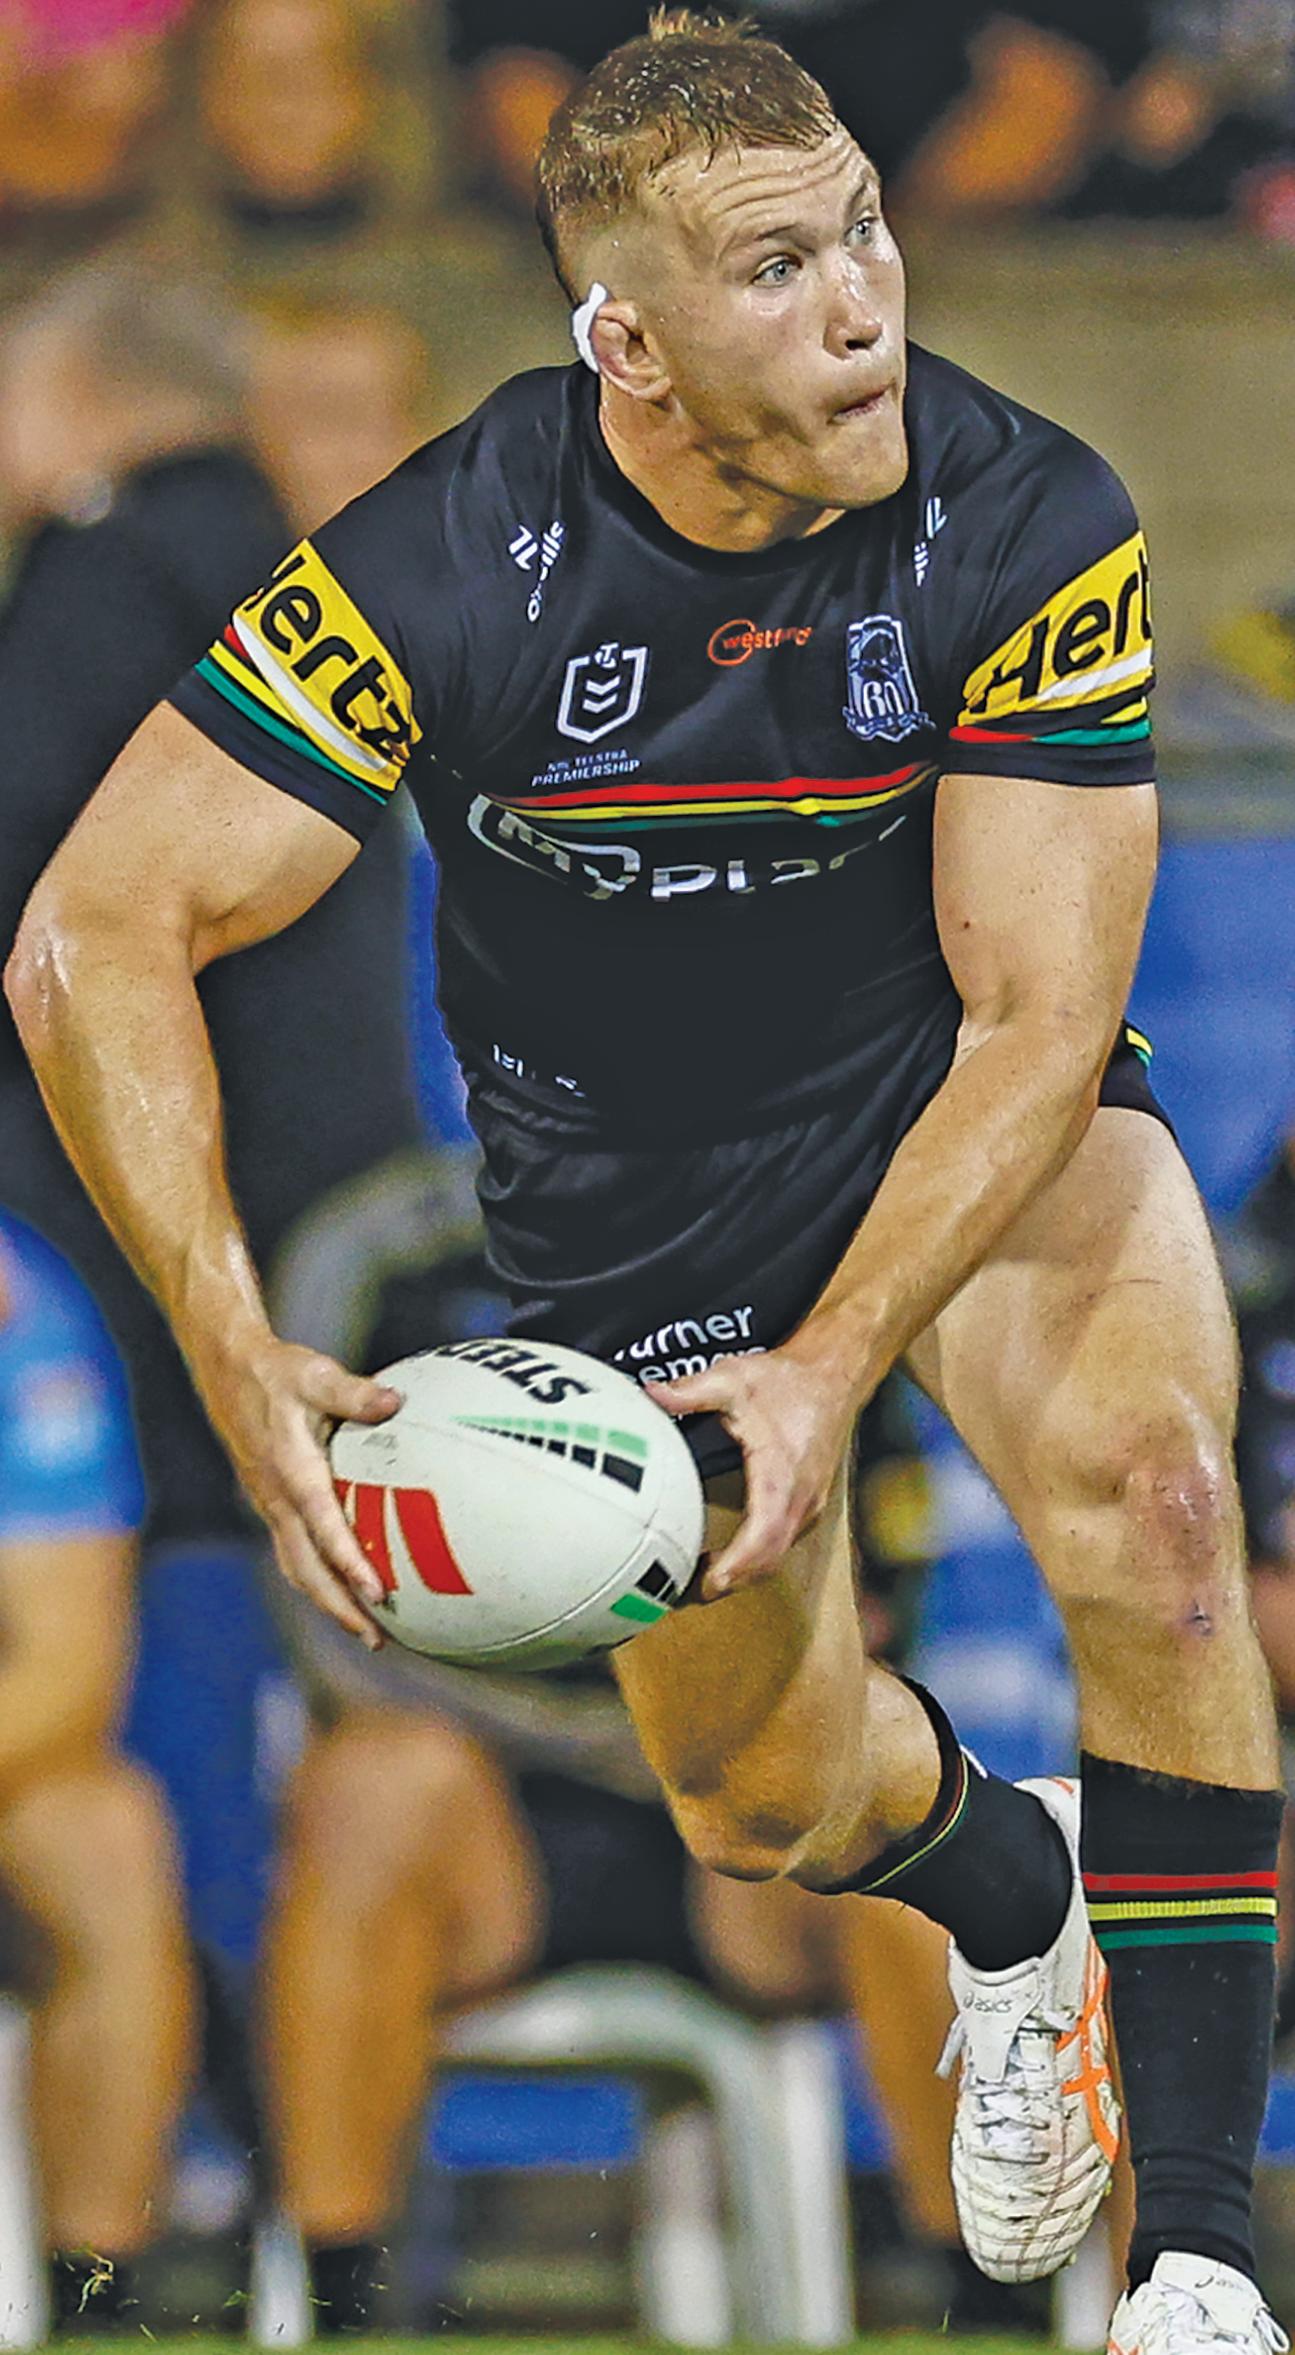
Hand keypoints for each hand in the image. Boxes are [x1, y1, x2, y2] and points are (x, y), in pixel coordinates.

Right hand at [198, 1332, 401, 1646]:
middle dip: (339, 1609)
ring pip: (297, 1568)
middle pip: (306, 1570)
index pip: (324, 1530)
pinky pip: (293, 1552)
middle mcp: (277, 1499)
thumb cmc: (277, 1371)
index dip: (350, 1564)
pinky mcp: (270, 1502)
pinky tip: (343, 1586)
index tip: (379, 1594)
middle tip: (376, 1640)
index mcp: (291, 1473)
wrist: (226, 1368)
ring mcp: (270, 1504)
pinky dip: (318, 1578)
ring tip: (365, 1630)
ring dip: (328, 1602)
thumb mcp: (316, 1375)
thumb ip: (355, 1393)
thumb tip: (395, 1401)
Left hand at [645, 1345, 856, 1599]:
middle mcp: (800, 1496)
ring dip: (745, 1573)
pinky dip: (758, 1558)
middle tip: (690, 1593)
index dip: (737, 1565)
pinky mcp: (808, 1502)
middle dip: (734, 1581)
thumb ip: (691, 1390)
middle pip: (769, 1559)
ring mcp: (808, 1503)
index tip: (709, 1583)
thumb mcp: (734, 1378)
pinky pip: (783, 1542)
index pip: (763, 1534)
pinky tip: (730, 1557)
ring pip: (778, 1554)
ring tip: (703, 1581)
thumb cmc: (789, 1380)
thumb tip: (651, 1394)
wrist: (834, 1375)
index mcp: (782, 1474)